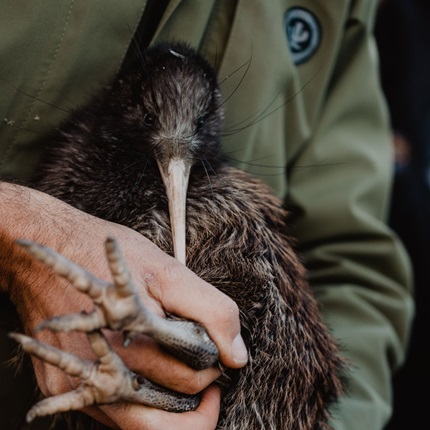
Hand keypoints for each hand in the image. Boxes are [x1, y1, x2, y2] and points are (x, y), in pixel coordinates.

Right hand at [1, 182, 247, 428]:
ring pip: (141, 425)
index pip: (190, 383)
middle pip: (169, 410)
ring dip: (169, 405)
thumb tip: (237, 355)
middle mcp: (104, 369)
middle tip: (201, 365)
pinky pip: (113, 416)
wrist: (48, 253)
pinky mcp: (64, 388)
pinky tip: (146, 374)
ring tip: (179, 375)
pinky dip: (138, 401)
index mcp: (136, 337)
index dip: (213, 373)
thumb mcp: (168, 270)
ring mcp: (80, 384)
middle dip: (196, 389)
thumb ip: (210, 310)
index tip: (217, 358)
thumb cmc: (111, 256)